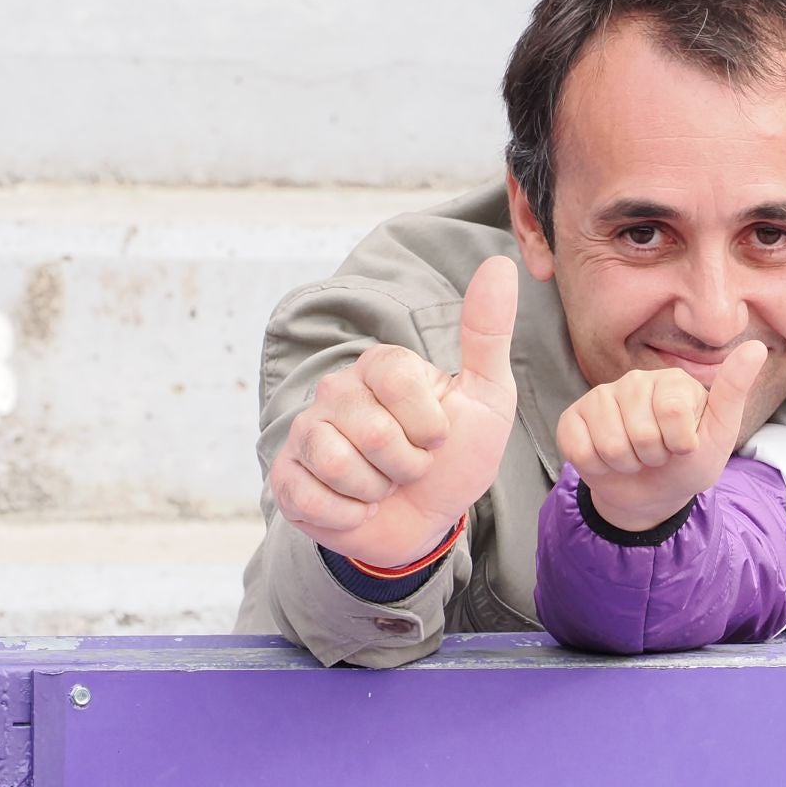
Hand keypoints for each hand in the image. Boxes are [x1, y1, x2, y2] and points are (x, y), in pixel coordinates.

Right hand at [269, 256, 519, 568]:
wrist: (427, 521)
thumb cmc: (457, 457)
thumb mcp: (486, 397)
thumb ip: (487, 333)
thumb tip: (499, 265)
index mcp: (382, 365)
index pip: (397, 379)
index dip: (428, 423)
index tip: (439, 437)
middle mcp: (337, 390)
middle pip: (372, 430)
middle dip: (407, 464)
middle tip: (412, 467)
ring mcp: (306, 433)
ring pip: (338, 464)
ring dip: (377, 490)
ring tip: (384, 485)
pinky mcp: (286, 478)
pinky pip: (312, 498)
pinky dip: (349, 515)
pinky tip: (358, 507)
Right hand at [557, 340, 767, 531]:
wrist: (651, 495)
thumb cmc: (688, 463)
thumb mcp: (719, 433)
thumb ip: (734, 390)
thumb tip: (756, 347)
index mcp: (672, 381)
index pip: (672, 413)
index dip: (679, 444)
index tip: (683, 446)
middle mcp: (634, 381)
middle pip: (640, 432)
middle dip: (652, 457)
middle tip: (657, 455)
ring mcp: (600, 397)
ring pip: (610, 444)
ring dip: (627, 465)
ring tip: (635, 458)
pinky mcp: (572, 418)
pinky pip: (580, 448)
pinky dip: (597, 467)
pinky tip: (606, 460)